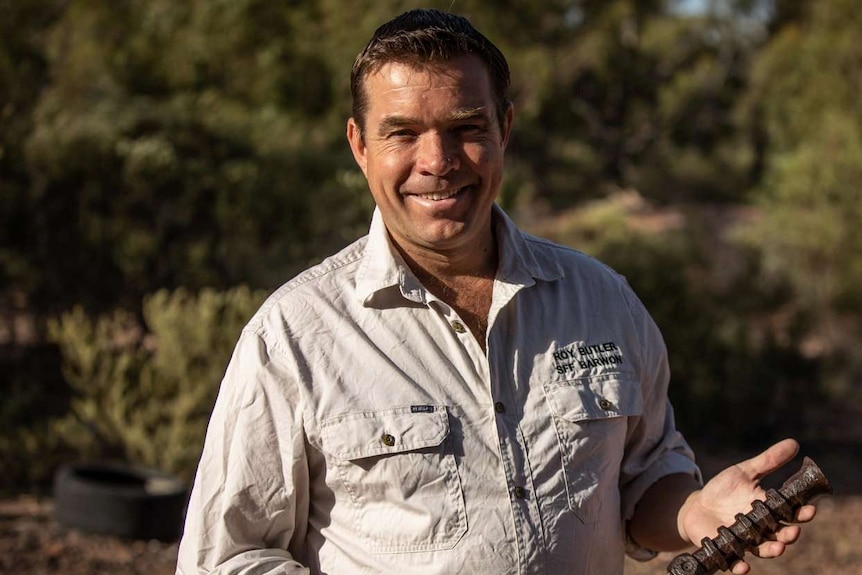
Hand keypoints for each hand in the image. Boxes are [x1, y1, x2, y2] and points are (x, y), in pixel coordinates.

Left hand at [678, 438, 817, 574]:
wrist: (697, 505)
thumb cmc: (724, 489)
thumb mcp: (744, 472)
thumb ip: (768, 461)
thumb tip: (795, 443)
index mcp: (769, 511)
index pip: (791, 515)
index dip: (802, 514)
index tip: (810, 509)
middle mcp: (761, 530)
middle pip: (781, 536)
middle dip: (789, 535)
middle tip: (793, 531)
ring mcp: (745, 541)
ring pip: (763, 550)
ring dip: (772, 550)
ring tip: (777, 547)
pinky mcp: (726, 550)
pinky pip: (735, 562)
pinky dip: (740, 566)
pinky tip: (744, 566)